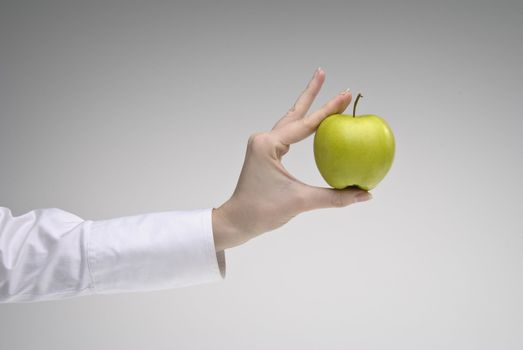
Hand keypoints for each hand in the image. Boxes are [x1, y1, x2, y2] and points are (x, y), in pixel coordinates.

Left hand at [212, 68, 371, 250]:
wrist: (238, 220)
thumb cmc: (263, 211)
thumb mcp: (301, 202)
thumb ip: (335, 197)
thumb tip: (366, 194)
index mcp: (269, 145)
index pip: (306, 124)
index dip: (328, 109)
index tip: (346, 94)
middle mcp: (264, 140)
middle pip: (295, 112)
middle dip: (311, 92)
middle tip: (322, 71)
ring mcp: (263, 145)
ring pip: (290, 121)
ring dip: (305, 106)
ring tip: (318, 86)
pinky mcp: (265, 153)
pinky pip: (288, 135)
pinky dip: (302, 126)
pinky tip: (312, 124)